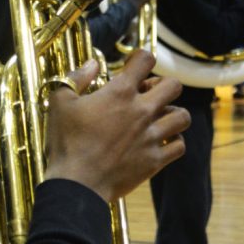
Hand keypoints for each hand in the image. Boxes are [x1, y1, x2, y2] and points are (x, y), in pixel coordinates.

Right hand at [44, 51, 188, 202]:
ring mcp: (151, 136)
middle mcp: (141, 111)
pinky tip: (160, 142)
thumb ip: (77, 78)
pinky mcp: (155, 160)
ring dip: (172, 114)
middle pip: (174, 86)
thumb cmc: (66, 142)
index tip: (133, 66)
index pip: (145, 60)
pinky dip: (173, 142)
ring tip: (158, 118)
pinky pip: (179, 146)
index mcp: (120, 92)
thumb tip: (93, 64)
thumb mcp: (60, 102)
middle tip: (147, 95)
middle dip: (163, 85)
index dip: (141, 58)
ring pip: (183, 116)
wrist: (77, 184)